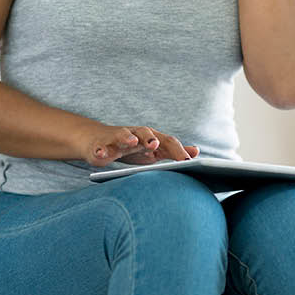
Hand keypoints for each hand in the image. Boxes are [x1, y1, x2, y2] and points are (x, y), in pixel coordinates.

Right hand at [80, 124, 199, 167]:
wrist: (98, 140)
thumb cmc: (131, 148)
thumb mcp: (154, 150)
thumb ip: (173, 151)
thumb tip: (196, 151)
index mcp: (151, 138)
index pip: (167, 142)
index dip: (177, 151)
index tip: (187, 162)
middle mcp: (136, 135)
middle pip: (145, 133)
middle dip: (151, 138)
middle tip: (155, 144)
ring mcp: (117, 138)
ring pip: (122, 135)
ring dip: (127, 137)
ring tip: (132, 142)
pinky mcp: (100, 145)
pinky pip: (100, 146)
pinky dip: (101, 149)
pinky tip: (101, 154)